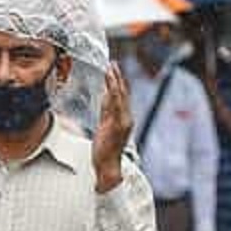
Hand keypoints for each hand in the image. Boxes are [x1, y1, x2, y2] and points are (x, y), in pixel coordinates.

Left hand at [93, 62, 132, 192]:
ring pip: (119, 97)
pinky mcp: (117, 126)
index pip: (121, 97)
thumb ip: (106, 113)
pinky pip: (115, 107)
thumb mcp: (105, 127)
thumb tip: (105, 98)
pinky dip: (114, 95)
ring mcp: (122, 122)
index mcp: (123, 119)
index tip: (113, 70)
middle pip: (122, 94)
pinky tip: (110, 85)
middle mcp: (126, 118)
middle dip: (117, 78)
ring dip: (115, 82)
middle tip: (112, 64)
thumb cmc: (105, 150)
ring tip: (110, 69)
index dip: (117, 83)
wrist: (108, 166)